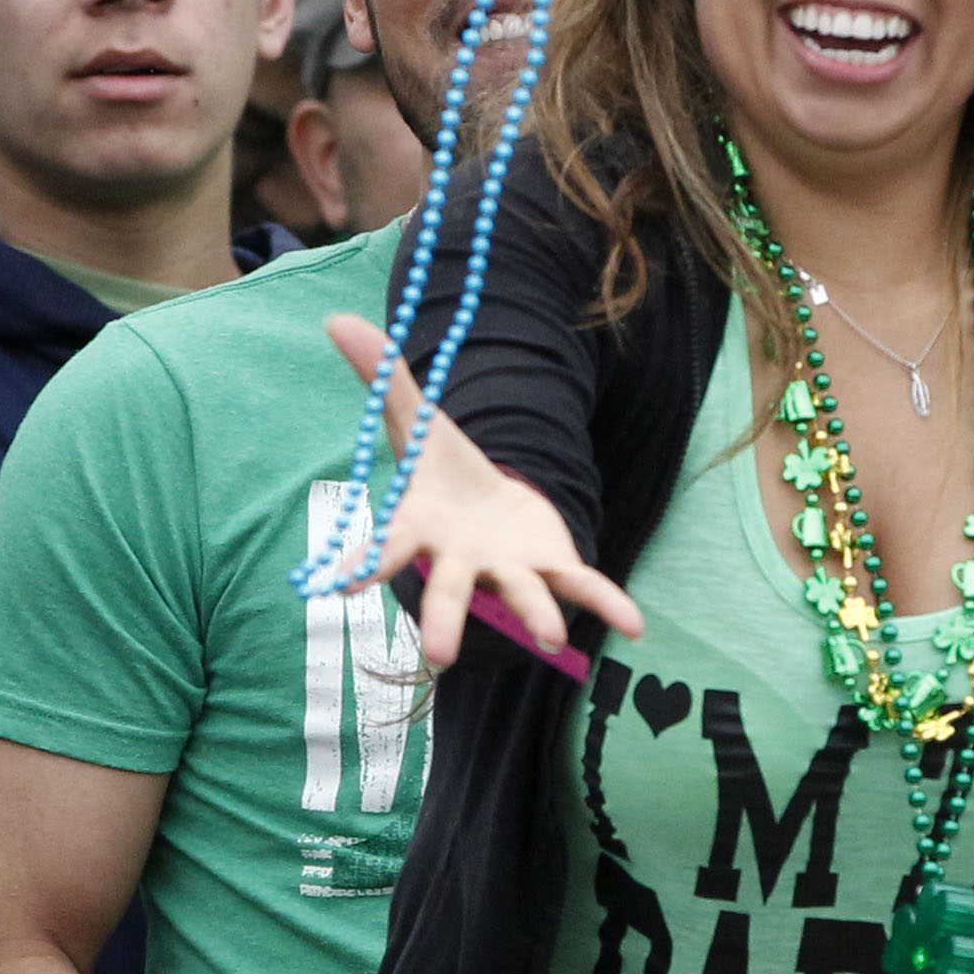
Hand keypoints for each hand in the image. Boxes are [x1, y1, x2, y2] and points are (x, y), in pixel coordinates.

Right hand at [322, 311, 644, 666]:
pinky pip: (584, 587)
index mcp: (422, 528)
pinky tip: (635, 627)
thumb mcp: (417, 419)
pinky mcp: (553, 567)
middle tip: (441, 656)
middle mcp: (463, 562)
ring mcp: (510, 571)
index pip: (389, 546)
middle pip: (452, 591)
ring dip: (535, 618)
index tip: (338, 587)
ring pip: (521, 597)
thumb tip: (338, 318)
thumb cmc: (441, 471)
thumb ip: (384, 378)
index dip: (365, 562)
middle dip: (447, 620)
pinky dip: (609, 604)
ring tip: (549, 639)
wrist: (489, 504)